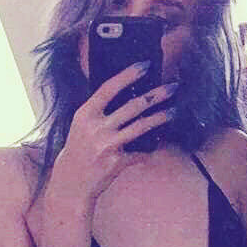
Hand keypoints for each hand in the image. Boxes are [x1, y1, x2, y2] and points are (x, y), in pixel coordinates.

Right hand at [51, 63, 177, 208]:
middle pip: (132, 106)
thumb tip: (129, 97)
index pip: (109, 88)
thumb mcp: (82, 126)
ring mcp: (107, 145)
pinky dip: (149, 151)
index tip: (145, 65)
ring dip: (161, 118)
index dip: (128, 75)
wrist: (71, 182)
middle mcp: (95, 127)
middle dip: (156, 95)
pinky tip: (155, 148)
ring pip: (141, 127)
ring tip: (175, 111)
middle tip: (173, 87)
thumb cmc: (80, 150)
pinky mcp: (117, 162)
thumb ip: (100, 112)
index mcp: (85, 113)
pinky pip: (141, 153)